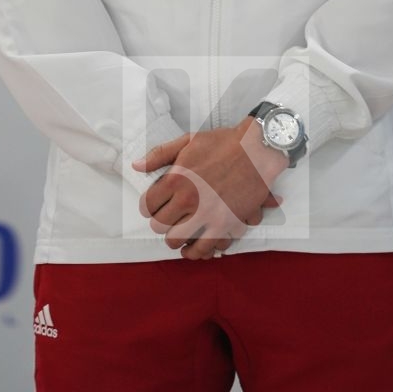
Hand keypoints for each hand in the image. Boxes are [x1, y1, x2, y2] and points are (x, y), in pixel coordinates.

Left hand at [132, 120, 287, 259]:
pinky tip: (193, 248)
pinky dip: (196, 252)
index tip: (154, 205)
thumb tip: (136, 166)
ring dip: (175, 239)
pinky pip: (203, 249)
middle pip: (159, 226)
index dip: (148, 206)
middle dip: (160, 222)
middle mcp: (188, 199)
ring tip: (179, 234)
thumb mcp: (188, 140)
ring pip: (177, 241)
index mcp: (176, 178)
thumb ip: (160, 154)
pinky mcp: (225, 225)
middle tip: (167, 218)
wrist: (256, 150)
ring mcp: (206, 215)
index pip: (147, 205)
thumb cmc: (222, 143)